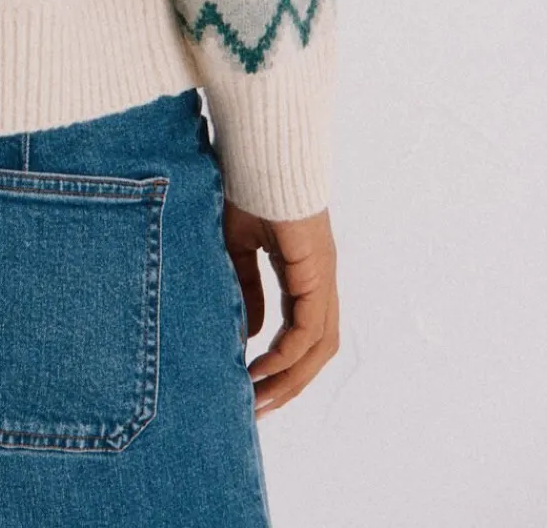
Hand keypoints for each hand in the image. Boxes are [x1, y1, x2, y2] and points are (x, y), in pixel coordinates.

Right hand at [221, 200, 338, 415]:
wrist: (257, 151)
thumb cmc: (244, 186)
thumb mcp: (237, 247)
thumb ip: (245, 287)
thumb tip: (249, 333)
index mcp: (304, 272)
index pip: (301, 331)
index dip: (281, 362)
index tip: (251, 385)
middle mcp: (319, 279)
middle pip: (316, 349)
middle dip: (288, 383)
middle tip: (257, 409)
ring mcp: (322, 276)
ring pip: (319, 346)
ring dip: (291, 378)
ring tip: (259, 399)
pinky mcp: (316, 273)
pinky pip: (308, 329)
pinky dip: (286, 354)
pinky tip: (260, 367)